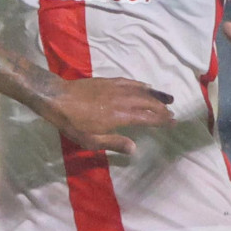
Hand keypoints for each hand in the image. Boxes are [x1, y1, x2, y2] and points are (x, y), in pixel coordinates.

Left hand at [42, 77, 173, 153]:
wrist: (57, 98)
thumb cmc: (72, 123)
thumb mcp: (91, 141)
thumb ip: (114, 143)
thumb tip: (135, 148)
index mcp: (120, 116)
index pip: (147, 118)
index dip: (161, 121)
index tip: (173, 122)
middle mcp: (122, 100)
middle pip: (148, 103)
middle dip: (162, 109)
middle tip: (172, 114)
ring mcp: (115, 88)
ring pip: (141, 91)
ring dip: (156, 96)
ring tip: (168, 99)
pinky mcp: (108, 81)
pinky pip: (130, 82)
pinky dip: (141, 85)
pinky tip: (146, 86)